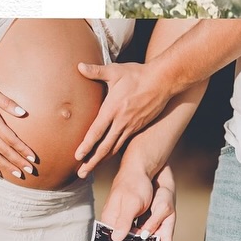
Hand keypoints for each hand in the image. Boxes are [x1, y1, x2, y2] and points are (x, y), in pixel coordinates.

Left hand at [74, 61, 174, 175]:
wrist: (164, 80)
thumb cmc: (138, 74)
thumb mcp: (116, 71)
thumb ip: (96, 71)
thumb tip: (79, 66)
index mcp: (112, 109)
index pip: (96, 132)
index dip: (86, 146)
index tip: (77, 157)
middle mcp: (121, 121)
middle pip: (104, 146)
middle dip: (92, 161)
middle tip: (81, 174)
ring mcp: (131, 126)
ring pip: (114, 147)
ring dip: (102, 160)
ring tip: (91, 169)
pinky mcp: (139, 126)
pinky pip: (123, 142)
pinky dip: (114, 151)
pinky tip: (108, 155)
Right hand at [99, 161, 176, 240]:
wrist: (140, 169)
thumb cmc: (135, 184)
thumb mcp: (132, 202)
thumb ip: (124, 221)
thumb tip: (116, 238)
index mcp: (110, 219)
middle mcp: (114, 222)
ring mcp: (121, 219)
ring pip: (129, 237)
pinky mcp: (129, 217)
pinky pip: (134, 231)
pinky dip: (141, 236)